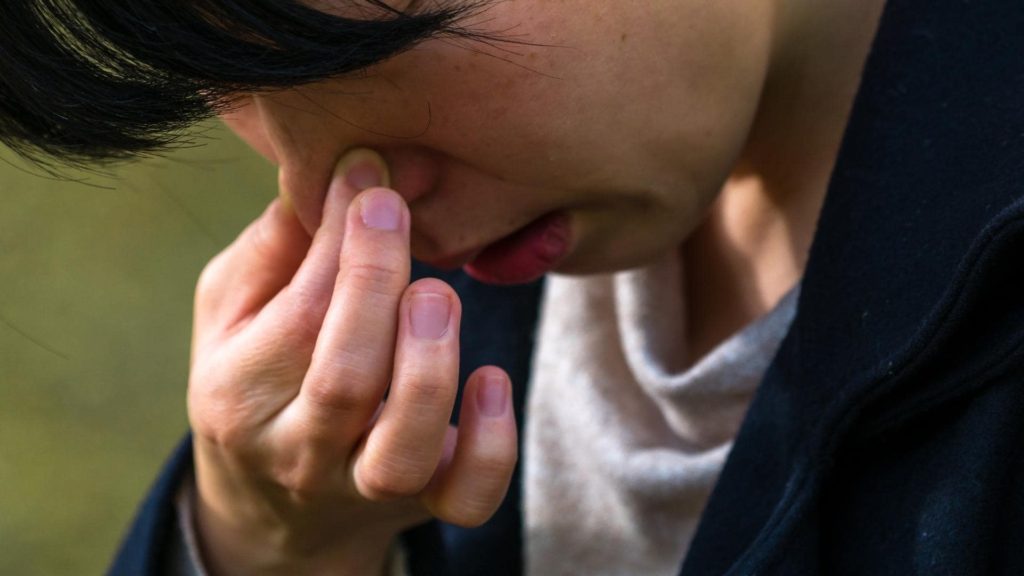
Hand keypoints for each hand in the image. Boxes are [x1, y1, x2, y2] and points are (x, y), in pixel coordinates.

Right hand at [187, 149, 516, 574]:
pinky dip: (491, 445)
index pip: (296, 315)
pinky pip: (465, 498)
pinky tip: (493, 381)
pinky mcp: (421, 503)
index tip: (368, 170)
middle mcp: (298, 450)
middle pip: (344, 381)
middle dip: (375, 283)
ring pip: (400, 452)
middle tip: (394, 210)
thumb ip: (278, 248)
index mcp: (237, 395)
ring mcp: (362, 485)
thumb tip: (341, 177)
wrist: (279, 504)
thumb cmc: (258, 378)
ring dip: (429, 366)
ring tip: (438, 294)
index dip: (336, 238)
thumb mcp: (234, 309)